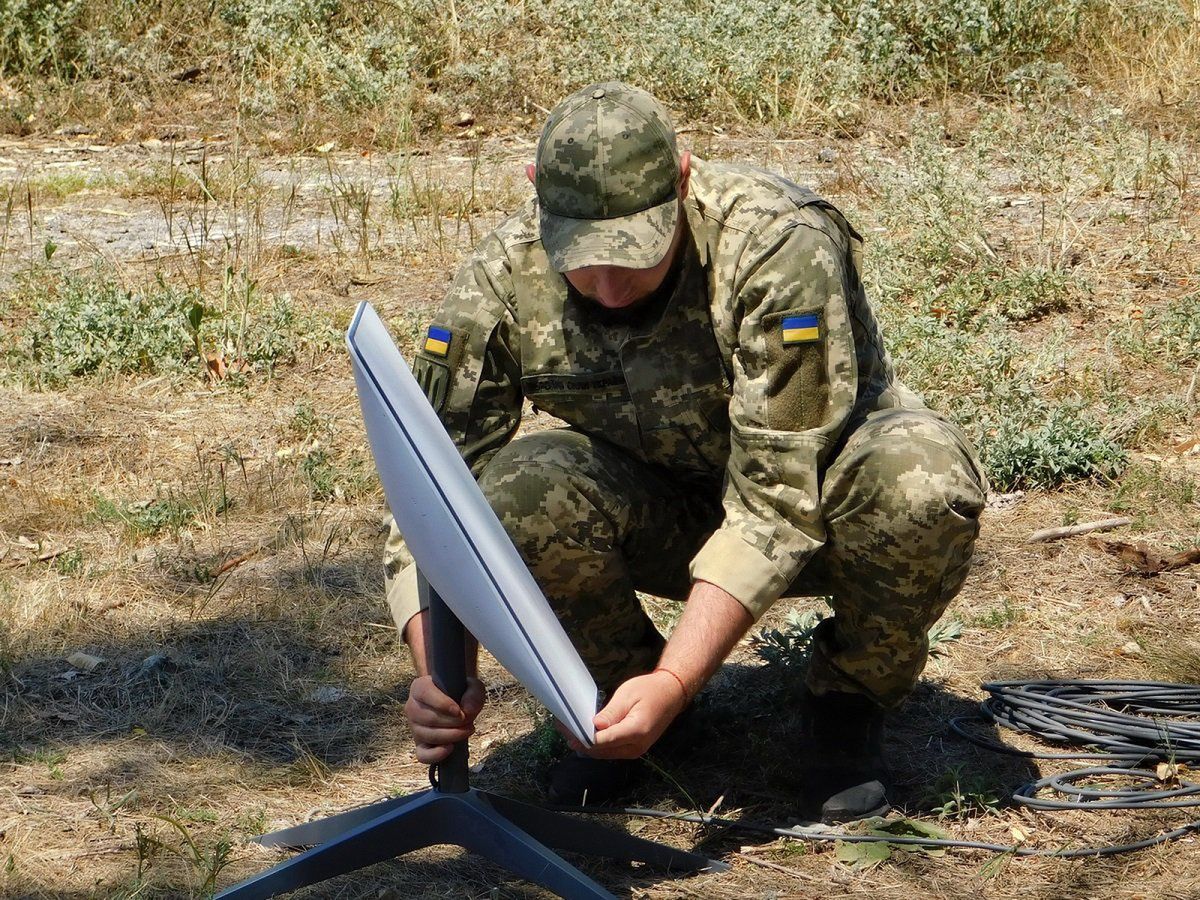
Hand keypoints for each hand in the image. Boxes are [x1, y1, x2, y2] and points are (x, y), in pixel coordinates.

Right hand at [404, 675, 485, 764]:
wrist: (457, 702)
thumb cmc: (461, 691)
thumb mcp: (472, 686)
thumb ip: (473, 693)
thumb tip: (467, 712)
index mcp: (420, 687)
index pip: (424, 693)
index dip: (442, 704)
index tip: (459, 711)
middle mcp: (412, 707)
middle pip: (428, 718)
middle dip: (453, 722)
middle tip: (469, 721)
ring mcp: (414, 727)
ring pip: (427, 735)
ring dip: (451, 735)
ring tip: (466, 730)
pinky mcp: (419, 744)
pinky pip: (422, 755)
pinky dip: (436, 755)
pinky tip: (451, 747)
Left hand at [572, 671, 687, 759]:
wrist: (671, 694)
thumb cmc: (650, 690)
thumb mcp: (628, 695)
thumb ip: (611, 713)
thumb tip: (595, 727)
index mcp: (636, 731)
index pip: (603, 741)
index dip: (582, 737)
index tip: (566, 729)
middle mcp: (637, 746)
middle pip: (601, 751)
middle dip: (580, 741)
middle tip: (562, 727)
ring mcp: (636, 750)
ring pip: (604, 754)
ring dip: (586, 745)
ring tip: (569, 730)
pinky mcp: (634, 749)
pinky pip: (611, 751)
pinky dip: (597, 745)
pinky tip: (585, 735)